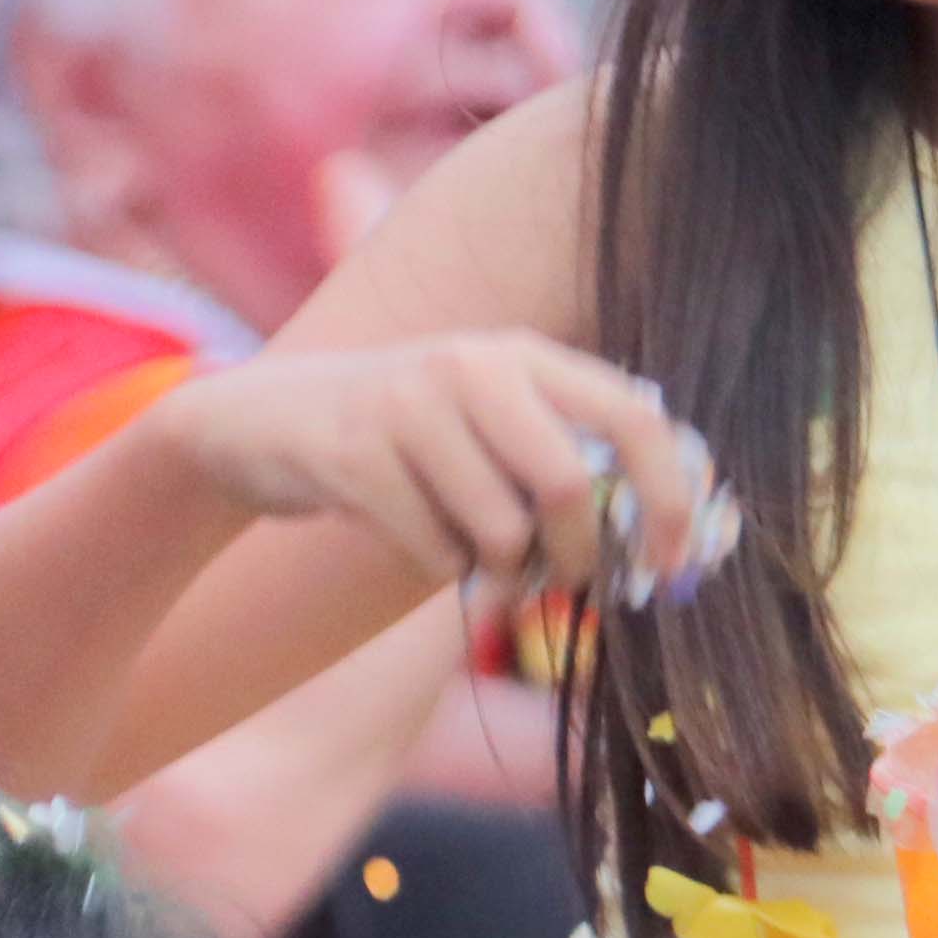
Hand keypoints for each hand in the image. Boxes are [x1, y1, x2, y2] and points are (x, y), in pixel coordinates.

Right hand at [156, 332, 733, 599]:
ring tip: (472, 556)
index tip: (676, 565)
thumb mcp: (483, 422)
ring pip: (498, 529)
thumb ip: (562, 456)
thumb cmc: (398, 440)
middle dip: (578, 555)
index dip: (672, 496)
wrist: (260, 423)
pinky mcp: (354, 457)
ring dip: (497, 571)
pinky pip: (430, 550)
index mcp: (524, 355)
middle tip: (565, 583)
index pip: (638, 416)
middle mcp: (474, 366)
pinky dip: (436, 569)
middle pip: (569, 484)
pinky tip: (414, 544)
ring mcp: (410, 407)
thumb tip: (662, 537)